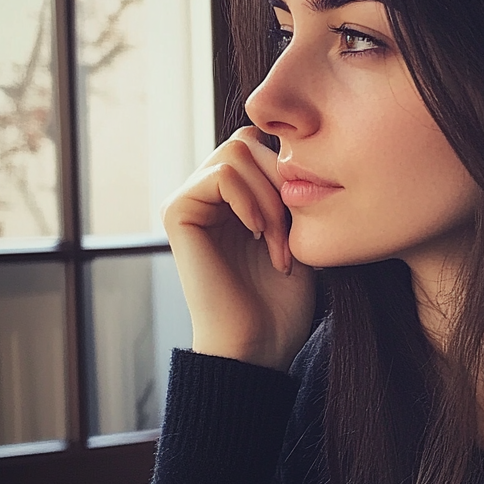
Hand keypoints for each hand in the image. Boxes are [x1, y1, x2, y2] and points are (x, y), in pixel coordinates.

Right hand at [161, 127, 315, 370]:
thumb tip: (298, 140)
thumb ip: (291, 187)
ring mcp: (190, 201)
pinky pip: (219, 174)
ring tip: (277, 243)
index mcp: (234, 196)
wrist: (259, 343)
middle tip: (292, 234)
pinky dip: (248, 199)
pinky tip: (256, 234)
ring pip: (236, 151)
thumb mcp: (300, 231)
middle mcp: (207, 194)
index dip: (290, 172)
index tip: (306, 220)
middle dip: (281, 182)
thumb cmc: (283, 298)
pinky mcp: (177, 212)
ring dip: (270, 198)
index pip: (263, 145)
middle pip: (249, 140)